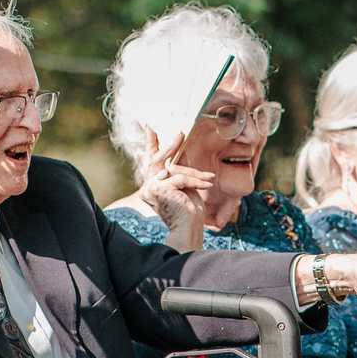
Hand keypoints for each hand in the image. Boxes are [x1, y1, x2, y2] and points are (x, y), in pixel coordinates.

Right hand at [134, 129, 215, 251]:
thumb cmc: (189, 211)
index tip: (150, 128)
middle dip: (170, 146)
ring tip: (209, 179)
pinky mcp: (158, 189)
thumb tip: (180, 150)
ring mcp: (150, 188)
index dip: (151, 144)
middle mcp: (147, 186)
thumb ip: (180, 169)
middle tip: (180, 133)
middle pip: (158, 160)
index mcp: (151, 185)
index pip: (151, 161)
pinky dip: (195, 181)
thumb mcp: (185, 185)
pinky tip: (207, 185)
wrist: (189, 229)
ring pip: (174, 170)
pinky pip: (180, 178)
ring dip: (195, 174)